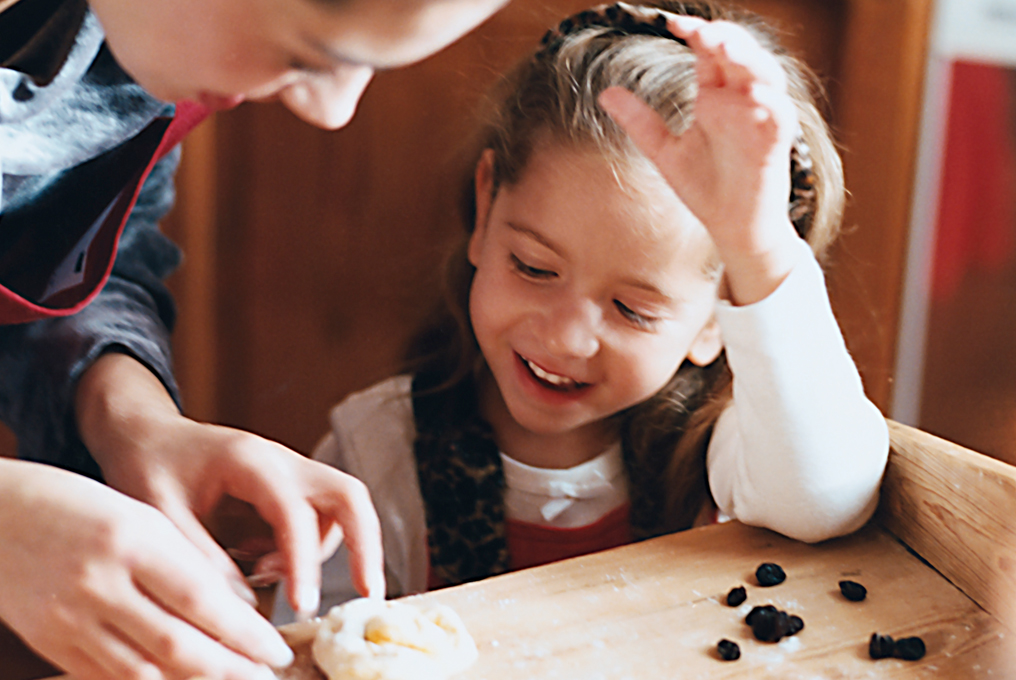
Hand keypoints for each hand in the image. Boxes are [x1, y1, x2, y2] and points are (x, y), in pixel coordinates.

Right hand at [0, 458, 292, 679]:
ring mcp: (70, 618)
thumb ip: (185, 561)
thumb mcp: (141, 516)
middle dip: (229, 668)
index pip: (201, 598)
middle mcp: (100, 583)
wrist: (0, 515)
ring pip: (142, 672)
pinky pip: (107, 677)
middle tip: (266, 675)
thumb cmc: (82, 506)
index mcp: (132, 539)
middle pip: (175, 644)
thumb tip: (237, 608)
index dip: (245, 633)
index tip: (278, 648)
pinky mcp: (50, 643)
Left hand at [75, 354, 385, 619]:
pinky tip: (260, 562)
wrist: (146, 435)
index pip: (295, 512)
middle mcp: (283, 461)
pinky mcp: (289, 487)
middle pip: (349, 496)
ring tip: (267, 575)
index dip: (303, 561)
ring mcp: (291, 471)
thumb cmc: (148, 466)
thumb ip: (201, 558)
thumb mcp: (160, 515)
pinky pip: (319, 519)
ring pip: (340, 510)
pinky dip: (304, 549)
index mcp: (250, 461)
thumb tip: (242, 606)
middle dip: (365, 546)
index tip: (303, 606)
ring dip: (322, 553)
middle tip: (368, 594)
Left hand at [598, 14, 802, 304]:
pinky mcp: (777, 144)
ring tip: (725, 46)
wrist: (732, 227)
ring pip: (766, 74)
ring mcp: (761, 119)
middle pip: (739, 54)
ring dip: (749, 57)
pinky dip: (770, 100)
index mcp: (715, 97)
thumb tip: (605, 92)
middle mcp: (741, 101)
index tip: (673, 24)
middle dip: (723, 37)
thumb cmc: (705, 187)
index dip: (696, 33)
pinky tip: (753, 92)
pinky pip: (781, 115)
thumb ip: (640, 122)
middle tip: (699, 30)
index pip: (710, 53)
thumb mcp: (664, 151)